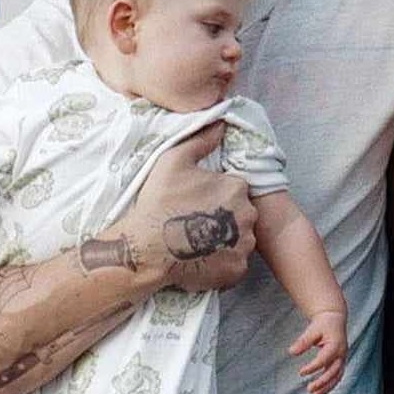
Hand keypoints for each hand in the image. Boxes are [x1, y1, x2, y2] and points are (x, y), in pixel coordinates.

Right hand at [115, 123, 257, 292]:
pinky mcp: (237, 270)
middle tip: (197, 224)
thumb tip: (221, 123)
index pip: (234, 189)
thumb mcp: (174, 161)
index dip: (215, 195)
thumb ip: (201, 140)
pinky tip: (203, 260)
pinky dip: (223, 262)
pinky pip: (235, 263)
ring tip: (199, 244)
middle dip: (224, 217)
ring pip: (240, 239)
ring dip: (225, 240)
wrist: (146, 249)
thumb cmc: (159, 202)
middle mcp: (247, 215)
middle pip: (240, 214)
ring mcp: (244, 245)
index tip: (197, 203)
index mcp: (236, 187)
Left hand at [289, 310, 347, 393]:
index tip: (301, 372)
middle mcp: (341, 353)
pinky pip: (337, 376)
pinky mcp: (341, 362)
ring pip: (337, 377)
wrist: (335, 318)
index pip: (324, 360)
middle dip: (322, 382)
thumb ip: (303, 341)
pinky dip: (330, 385)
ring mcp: (343, 358)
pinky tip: (321, 392)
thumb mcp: (312, 330)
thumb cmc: (323, 324)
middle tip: (309, 389)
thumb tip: (291, 352)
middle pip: (333, 372)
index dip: (312, 368)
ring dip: (327, 387)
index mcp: (335, 345)